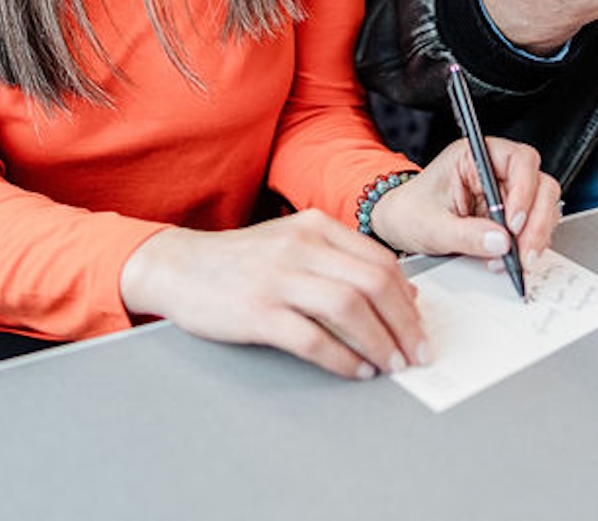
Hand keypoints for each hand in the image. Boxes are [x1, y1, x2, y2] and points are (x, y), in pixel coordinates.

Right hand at [118, 212, 426, 378]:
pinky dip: (343, 358)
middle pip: (373, 284)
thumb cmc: (240, 260)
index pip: (380, 261)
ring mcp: (278, 278)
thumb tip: (400, 293)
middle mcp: (301, 247)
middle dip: (405, 324)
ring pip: (350, 309)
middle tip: (417, 352)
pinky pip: (314, 339)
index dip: (408, 298)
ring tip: (393, 364)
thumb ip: (342, 260)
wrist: (178, 266)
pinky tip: (356, 370)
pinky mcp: (257, 311)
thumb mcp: (293, 243)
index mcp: (315, 227)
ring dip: (381, 342)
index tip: (419, 326)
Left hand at [366, 137, 561, 262]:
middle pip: (539, 184)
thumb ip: (465, 234)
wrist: (400, 226)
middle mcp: (496, 170)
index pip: (518, 160)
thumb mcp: (431, 226)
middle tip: (523, 252)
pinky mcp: (510, 215)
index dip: (524, 189)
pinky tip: (511, 260)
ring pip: (543, 206)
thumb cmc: (409, 212)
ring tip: (516, 261)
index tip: (513, 222)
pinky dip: (529, 244)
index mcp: (474, 156)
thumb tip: (500, 242)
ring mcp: (506, 192)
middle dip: (536, 220)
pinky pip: (533, 226)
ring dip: (536, 235)